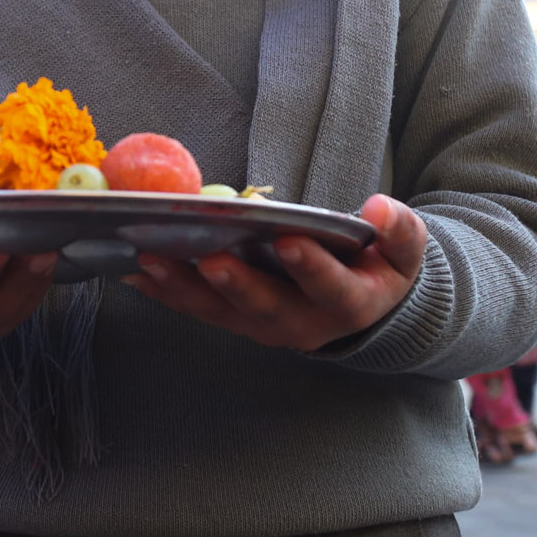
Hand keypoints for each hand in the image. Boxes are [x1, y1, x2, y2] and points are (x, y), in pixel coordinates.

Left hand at [124, 193, 427, 351]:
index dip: (311, 267)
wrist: (362, 305)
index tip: (288, 240)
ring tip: (150, 259)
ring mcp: (263, 326)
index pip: (331, 288)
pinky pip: (196, 310)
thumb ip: (400, 231)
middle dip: (236, 284)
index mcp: (349, 303)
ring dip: (184, 288)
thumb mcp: (403, 250)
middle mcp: (303, 324)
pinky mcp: (234, 321)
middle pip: (266, 309)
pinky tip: (132, 270)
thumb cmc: (379, 266)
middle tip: (209, 256)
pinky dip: (164, 292)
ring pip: (221, 313)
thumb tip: (381, 209)